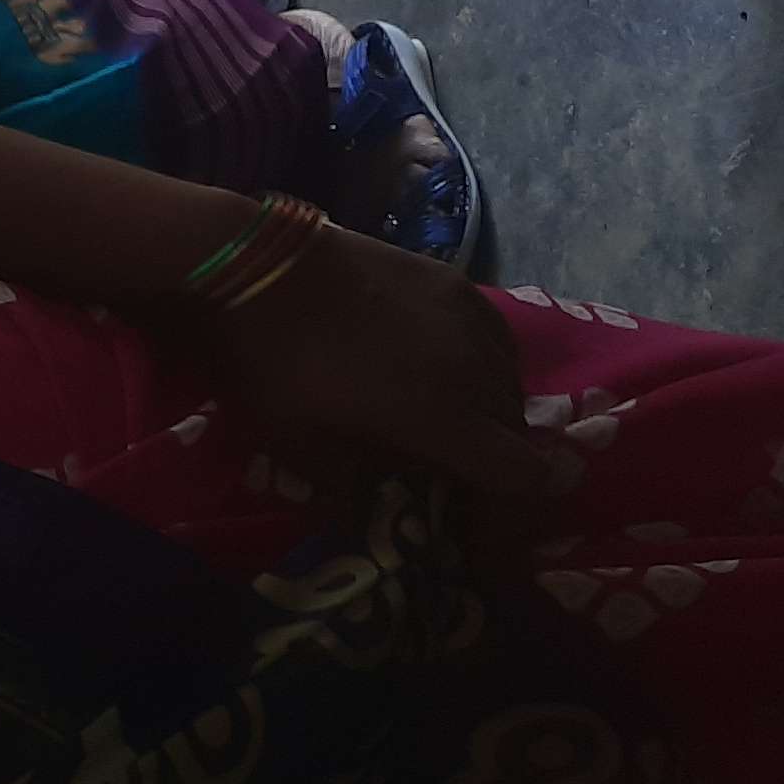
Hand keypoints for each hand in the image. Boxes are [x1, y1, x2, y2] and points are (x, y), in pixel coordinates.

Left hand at [194, 227, 570, 508]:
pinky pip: (495, 341)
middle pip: (514, 431)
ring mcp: (474, 320)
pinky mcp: (460, 285)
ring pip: (510, 383)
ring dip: (488, 411)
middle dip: (491, 457)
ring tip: (444, 419)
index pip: (520, 474)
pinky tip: (443, 368)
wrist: (263, 265)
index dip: (507, 504)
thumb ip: (345, 489)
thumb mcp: (297, 443)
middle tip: (446, 466)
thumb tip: (367, 518)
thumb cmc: (273, 362)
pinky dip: (481, 366)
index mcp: (443, 417)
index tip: (474, 511)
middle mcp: (477, 370)